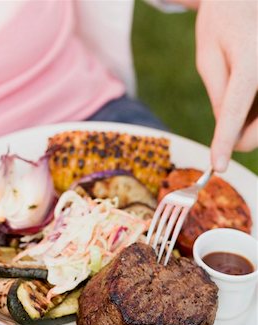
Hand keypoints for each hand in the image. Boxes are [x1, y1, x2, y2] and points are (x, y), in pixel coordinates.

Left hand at [194, 0, 257, 171]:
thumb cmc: (224, 22)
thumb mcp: (209, 56)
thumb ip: (218, 94)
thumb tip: (227, 129)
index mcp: (251, 61)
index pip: (235, 110)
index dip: (225, 141)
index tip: (218, 166)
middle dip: (241, 138)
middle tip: (226, 133)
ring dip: (252, 125)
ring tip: (239, 95)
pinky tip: (252, 95)